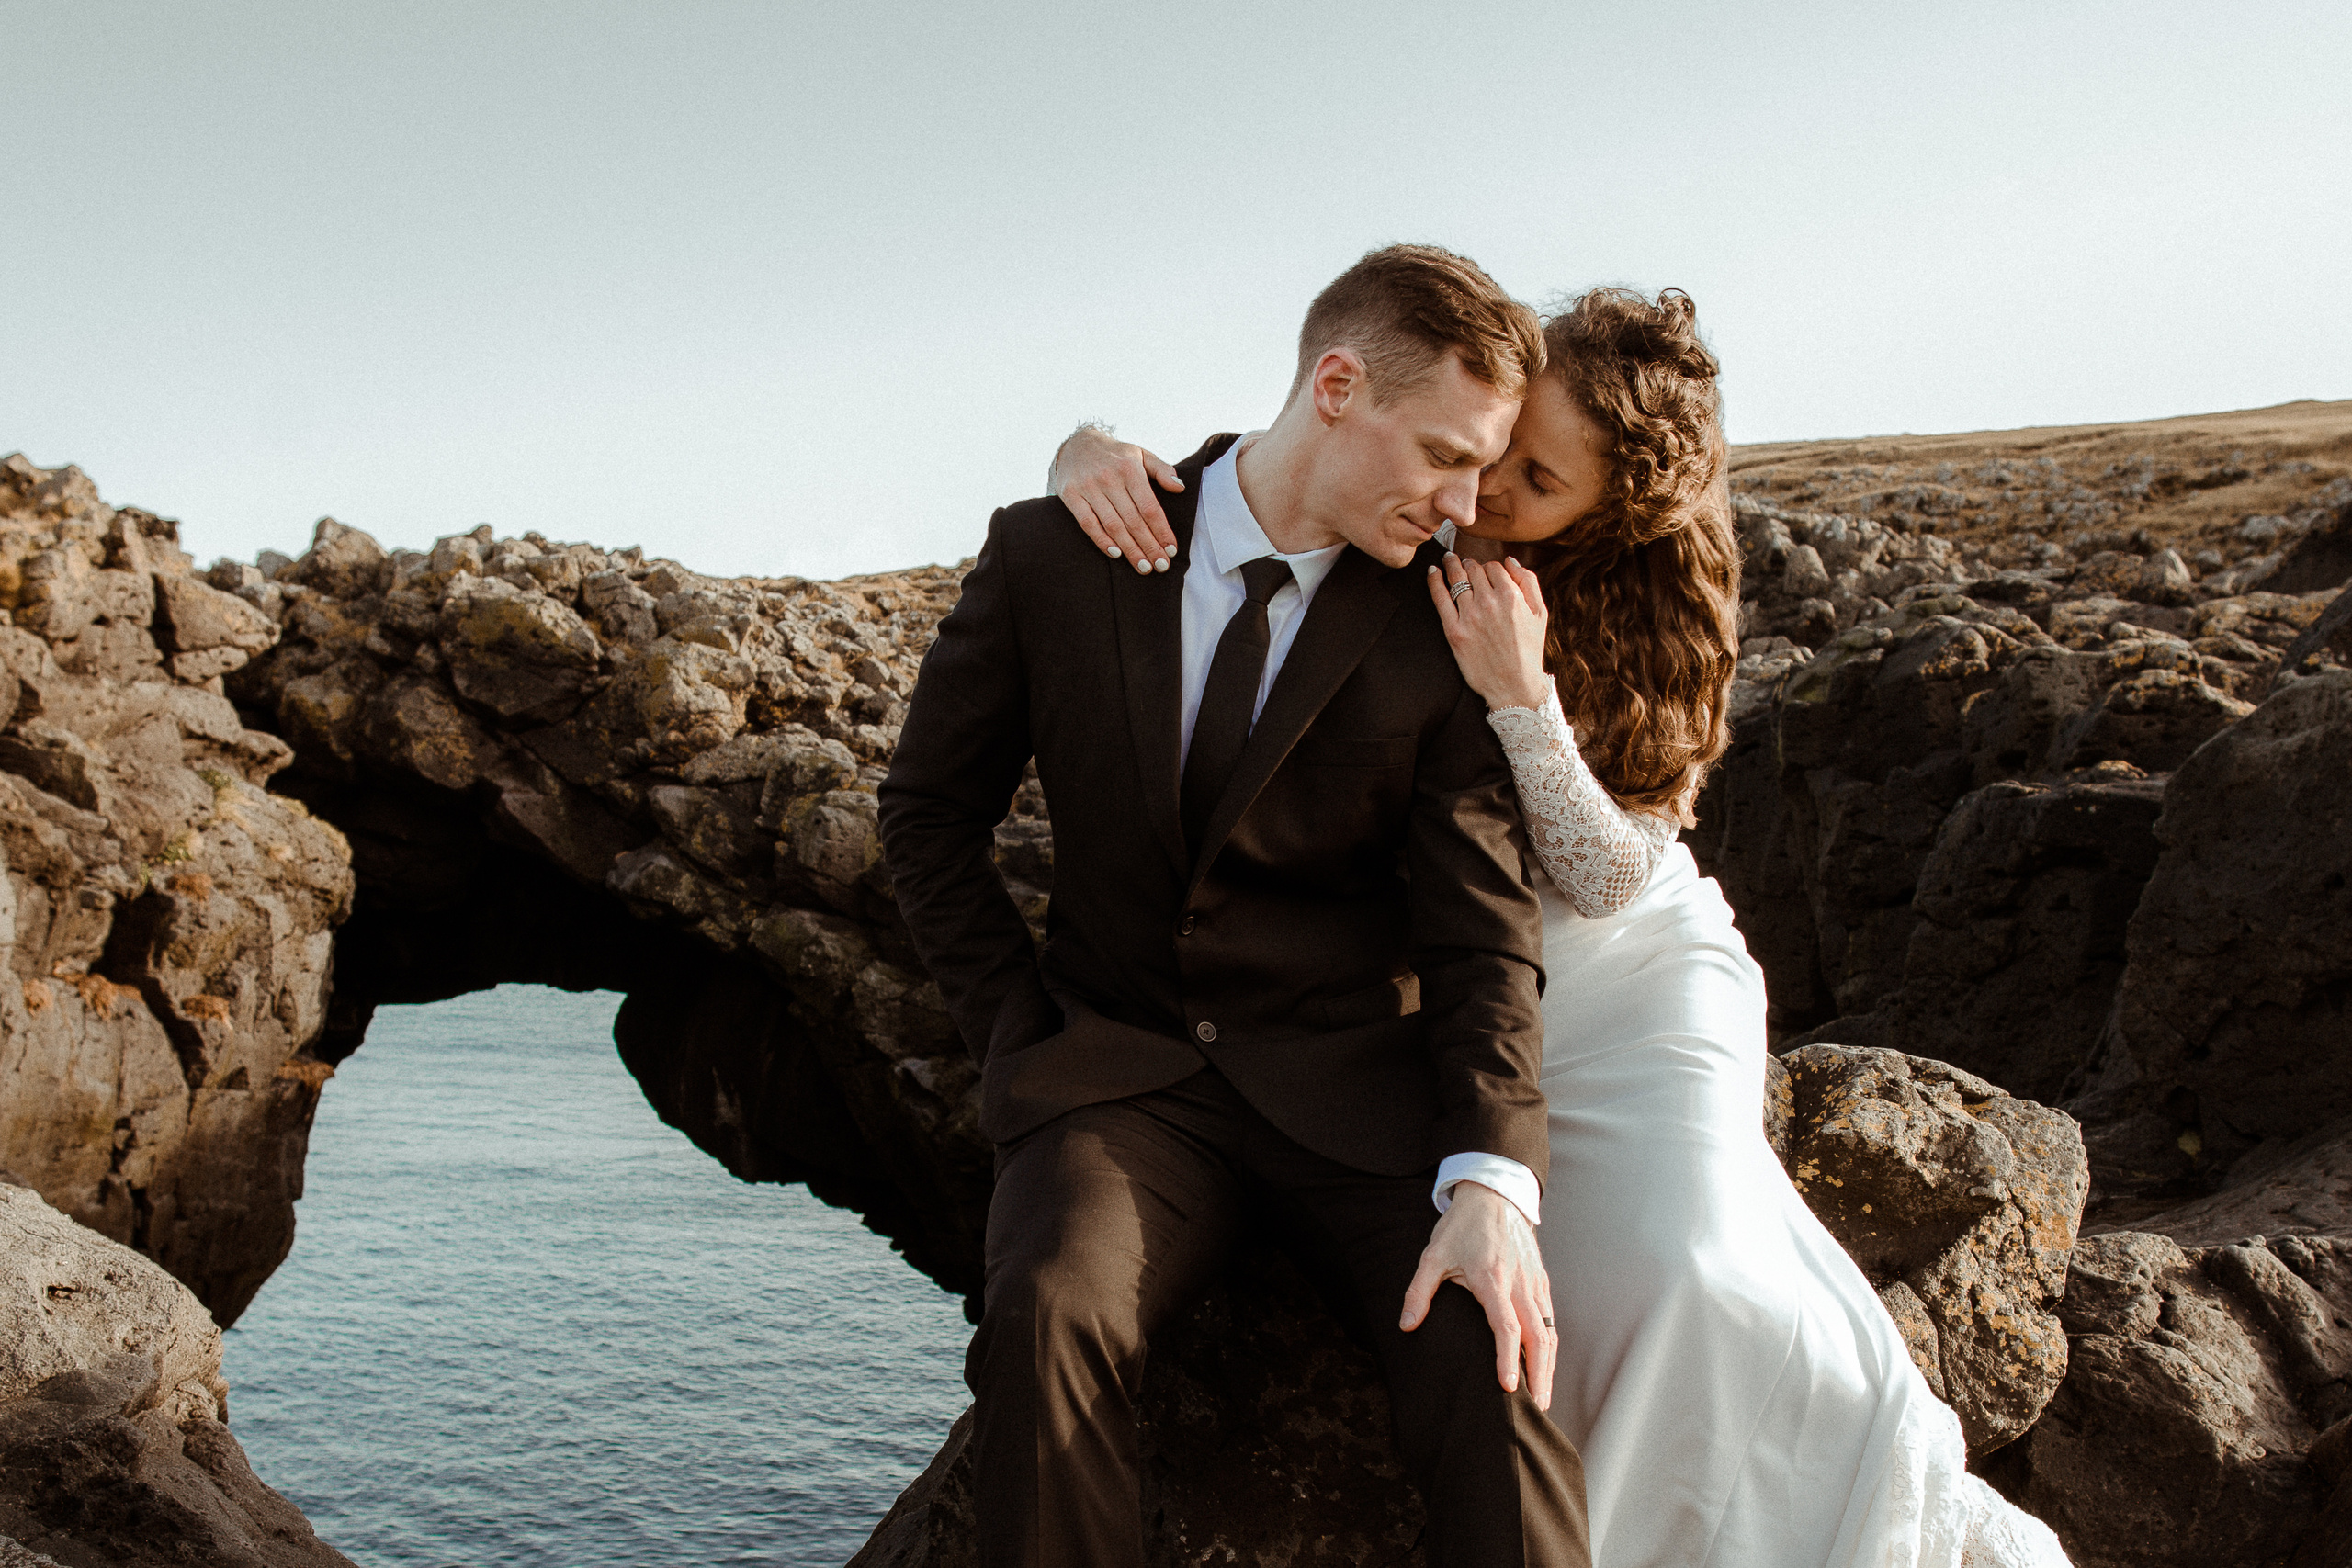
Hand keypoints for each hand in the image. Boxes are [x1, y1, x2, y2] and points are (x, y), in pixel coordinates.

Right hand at [1051, 424, 1182, 574]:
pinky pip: (1087, 523)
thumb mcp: (1141, 455)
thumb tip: (1179, 487)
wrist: (1077, 444)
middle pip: (1133, 520)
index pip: (1149, 507)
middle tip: (1161, 566)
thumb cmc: (1116, 455)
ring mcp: (1088, 487)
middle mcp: (1109, 478)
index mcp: (1130, 469)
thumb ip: (1162, 470)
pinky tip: (1115, 554)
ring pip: (1113, 525)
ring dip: (1129, 549)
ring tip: (1143, 566)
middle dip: (1149, 546)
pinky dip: (1101, 540)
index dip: (1162, 530)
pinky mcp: (1070, 495)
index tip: (1171, 550)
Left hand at [1400, 1181, 1557, 1410]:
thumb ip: (1419, 1291)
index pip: (1506, 1327)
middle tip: (1538, 1407)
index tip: (1508, 1386)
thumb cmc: (1462, 1226)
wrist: (1493, 1195)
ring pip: (1550, 1331)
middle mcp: (1520, 1285)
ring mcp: (1535, 1283)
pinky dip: (1550, 1345)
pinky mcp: (1542, 1281)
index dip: (1508, 1359)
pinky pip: (1551, 1319)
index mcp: (1493, 1280)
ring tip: (1543, 1395)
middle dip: (1540, 1375)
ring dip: (1549, 1365)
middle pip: (1539, 1337)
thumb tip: (1407, 1325)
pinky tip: (1545, 1364)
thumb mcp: (1433, 1254)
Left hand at [1428, 552, 1552, 710]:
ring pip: (1456, 579)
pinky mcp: (1454, 631)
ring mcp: (1470, 617)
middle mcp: (1489, 603)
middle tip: (1462, 561)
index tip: (1484, 571)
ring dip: (1451, 565)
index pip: (1494, 567)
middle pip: (1473, 569)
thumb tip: (1509, 560)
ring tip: (1447, 559)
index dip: (1488, 567)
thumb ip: (1528, 582)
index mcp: (1511, 596)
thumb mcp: (1540, 613)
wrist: (1514, 685)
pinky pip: (1440, 598)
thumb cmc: (1529, 650)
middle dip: (1468, 563)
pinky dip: (1434, 581)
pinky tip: (1432, 572)